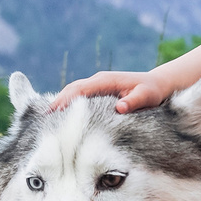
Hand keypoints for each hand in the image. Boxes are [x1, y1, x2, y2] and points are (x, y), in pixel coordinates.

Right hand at [51, 70, 168, 112]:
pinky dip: (68, 105)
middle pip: (71, 90)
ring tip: (47, 120)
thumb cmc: (152, 91)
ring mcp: (96, 86)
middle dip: (57, 102)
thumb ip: (134, 102)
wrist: (156, 85)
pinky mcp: (97, 93)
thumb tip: (119, 108)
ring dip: (60, 103)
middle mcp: (98, 81)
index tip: (53, 112)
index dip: (65, 99)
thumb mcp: (146, 96)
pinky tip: (61, 118)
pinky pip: (79, 97)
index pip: (80, 89)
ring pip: (73, 93)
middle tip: (44, 119)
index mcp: (105, 80)